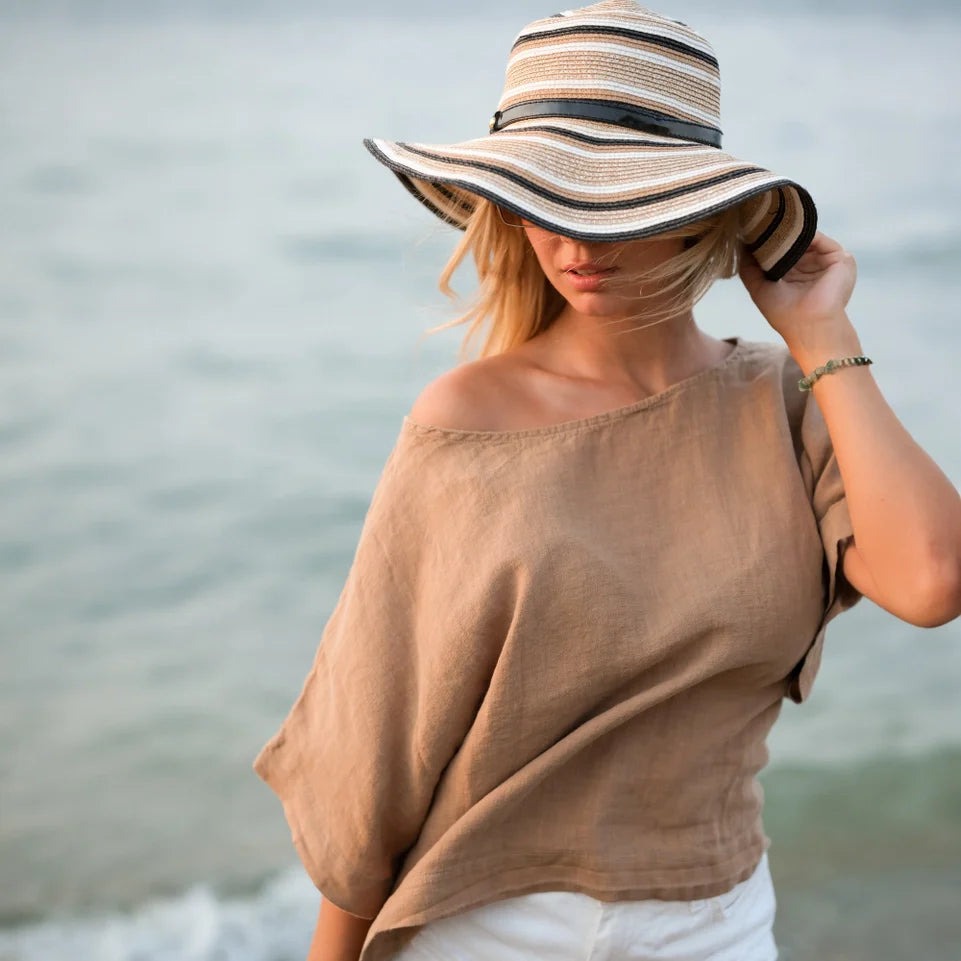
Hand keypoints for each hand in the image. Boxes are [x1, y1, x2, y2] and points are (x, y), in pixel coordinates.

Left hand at [738, 230, 857, 354]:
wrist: (809, 325)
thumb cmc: (783, 313)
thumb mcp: (758, 287)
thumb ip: (749, 267)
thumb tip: (741, 245)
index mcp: (795, 275)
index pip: (781, 251)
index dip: (766, 242)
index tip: (750, 231)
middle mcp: (811, 267)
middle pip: (793, 241)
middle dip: (776, 233)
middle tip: (757, 221)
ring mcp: (826, 262)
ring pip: (805, 237)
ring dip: (787, 231)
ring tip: (770, 224)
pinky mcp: (840, 258)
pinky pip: (818, 237)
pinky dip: (802, 232)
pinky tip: (785, 231)